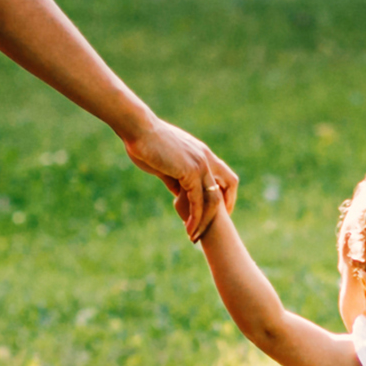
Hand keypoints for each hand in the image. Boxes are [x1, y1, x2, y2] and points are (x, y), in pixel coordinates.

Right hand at [121, 114, 235, 238]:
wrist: (138, 129)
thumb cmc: (146, 143)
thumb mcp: (165, 164)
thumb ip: (175, 178)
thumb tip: (178, 193)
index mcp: (202, 153)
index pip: (225, 176)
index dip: (225, 194)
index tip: (218, 211)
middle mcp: (206, 158)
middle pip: (227, 187)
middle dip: (223, 210)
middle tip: (211, 228)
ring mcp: (200, 164)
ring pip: (213, 199)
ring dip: (205, 220)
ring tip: (194, 236)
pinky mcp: (190, 171)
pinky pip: (198, 201)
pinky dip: (195, 217)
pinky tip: (188, 228)